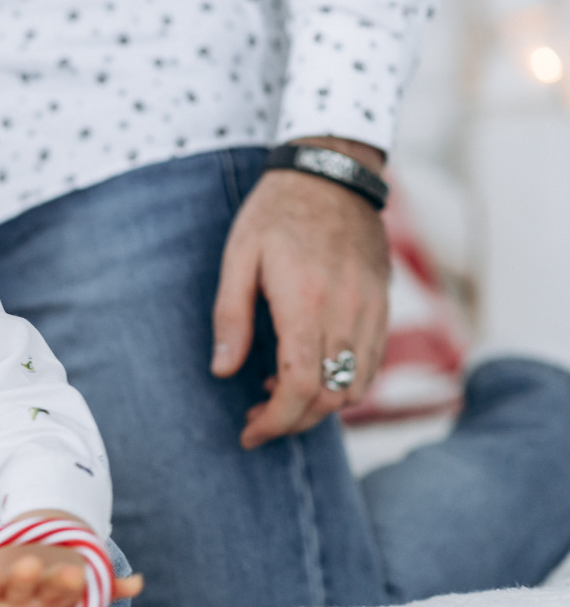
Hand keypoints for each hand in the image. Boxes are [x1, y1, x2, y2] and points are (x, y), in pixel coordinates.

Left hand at [211, 137, 390, 448]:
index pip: (299, 386)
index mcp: (306, 303)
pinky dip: (343, 384)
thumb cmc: (275, 213)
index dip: (274, 422)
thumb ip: (230, 317)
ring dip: (319, 406)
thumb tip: (223, 370)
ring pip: (357, 387)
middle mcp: (347, 312)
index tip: (248, 433)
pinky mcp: (383, 306)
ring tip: (276, 396)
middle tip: (256, 421)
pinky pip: (372, 364)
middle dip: (292, 421)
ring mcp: (372, 310)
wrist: (332, 173)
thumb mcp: (238, 258)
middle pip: (330, 397)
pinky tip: (308, 372)